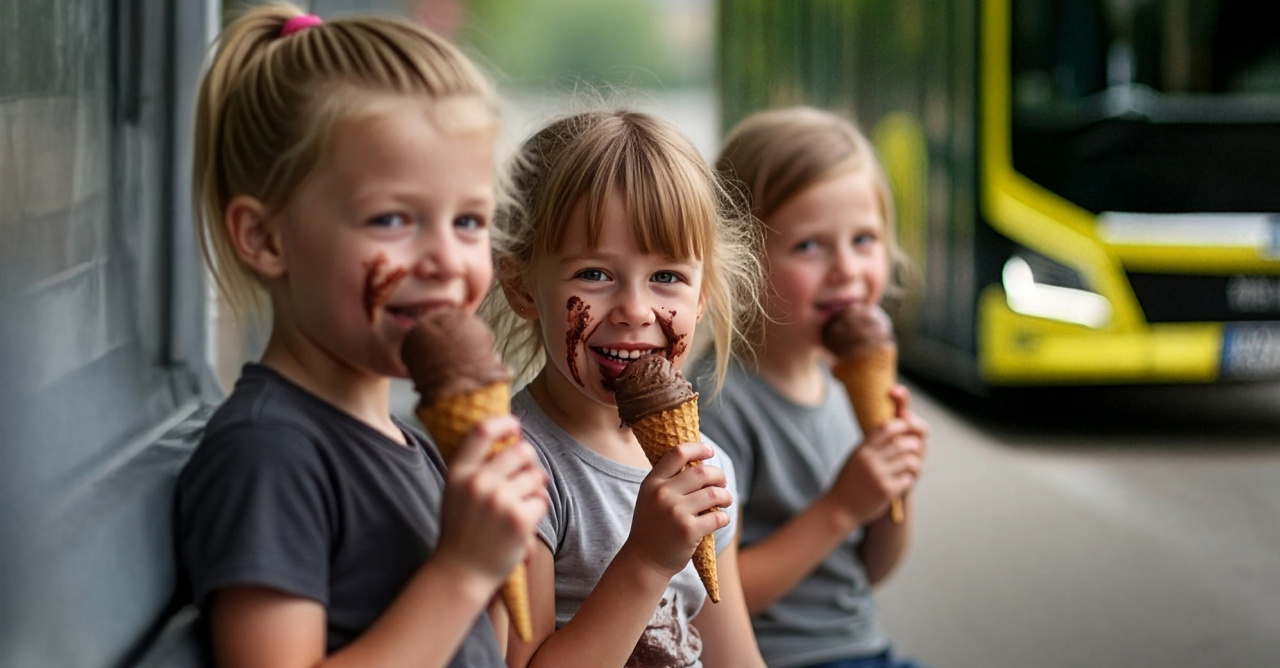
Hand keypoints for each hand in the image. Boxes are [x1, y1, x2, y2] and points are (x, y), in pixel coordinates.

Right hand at [436, 415, 548, 587]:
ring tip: (520, 507)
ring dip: (535, 490)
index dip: (504, 423)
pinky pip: (541, 501)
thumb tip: (514, 438)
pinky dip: (537, 511)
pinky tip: (523, 524)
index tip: (515, 427)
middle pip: (521, 450)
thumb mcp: (456, 492)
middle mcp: (477, 482)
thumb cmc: (463, 531)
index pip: (482, 431)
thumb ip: (477, 467)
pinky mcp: (518, 518)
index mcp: (458, 472)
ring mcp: (498, 500)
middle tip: (528, 477)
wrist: (461, 573)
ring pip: (536, 477)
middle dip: (531, 461)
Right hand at [622, 441, 732, 577]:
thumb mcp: (650, 498)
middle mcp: (662, 494)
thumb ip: (668, 480)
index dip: (698, 448)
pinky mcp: (689, 531)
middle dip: (719, 475)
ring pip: (714, 494)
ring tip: (725, 500)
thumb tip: (700, 461)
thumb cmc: (652, 526)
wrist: (644, 561)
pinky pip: (717, 517)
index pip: (677, 453)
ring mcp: (675, 512)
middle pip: (702, 472)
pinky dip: (724, 517)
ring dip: (725, 496)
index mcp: (652, 483)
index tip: (709, 451)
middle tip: (722, 482)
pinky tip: (721, 519)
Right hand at [826, 385, 926, 525]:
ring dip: (915, 463)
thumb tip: (895, 431)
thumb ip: (871, 446)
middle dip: (914, 444)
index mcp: (862, 450)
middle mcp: (870, 460)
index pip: (886, 428)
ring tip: (913, 467)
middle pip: (902, 443)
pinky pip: (907, 479)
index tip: (909, 429)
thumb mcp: (855, 459)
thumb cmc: (849, 483)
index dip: (901, 425)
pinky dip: (910, 478)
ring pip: (909, 461)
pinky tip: (905, 481)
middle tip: (917, 449)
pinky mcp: (886, 491)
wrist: (839, 509)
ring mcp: (878, 476)